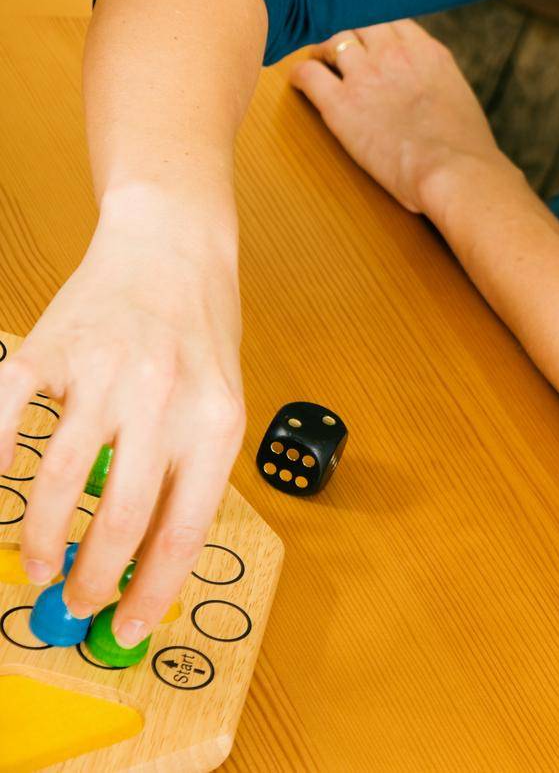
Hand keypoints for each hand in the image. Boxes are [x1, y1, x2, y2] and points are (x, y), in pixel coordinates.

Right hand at [0, 186, 245, 645]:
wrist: (173, 247)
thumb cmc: (199, 334)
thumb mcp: (220, 404)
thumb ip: (188, 475)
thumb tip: (146, 565)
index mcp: (215, 423)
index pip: (182, 531)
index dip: (151, 590)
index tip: (129, 628)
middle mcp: (163, 401)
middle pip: (119, 518)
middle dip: (91, 578)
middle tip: (72, 604)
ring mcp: (103, 374)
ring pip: (58, 482)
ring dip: (42, 539)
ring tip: (37, 565)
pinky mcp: (49, 350)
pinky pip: (2, 416)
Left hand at [293, 20, 504, 213]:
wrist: (456, 171)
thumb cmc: (466, 150)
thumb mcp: (458, 96)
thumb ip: (435, 80)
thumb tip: (424, 88)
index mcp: (428, 52)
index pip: (392, 20)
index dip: (377, 29)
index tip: (371, 42)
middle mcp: (395, 54)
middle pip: (359, 23)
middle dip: (350, 35)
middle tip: (341, 52)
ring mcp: (366, 75)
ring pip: (331, 42)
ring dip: (324, 52)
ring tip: (320, 64)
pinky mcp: (341, 104)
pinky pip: (307, 74)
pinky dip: (301, 76)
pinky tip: (301, 84)